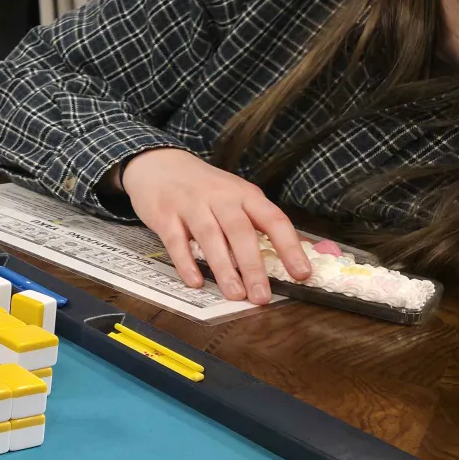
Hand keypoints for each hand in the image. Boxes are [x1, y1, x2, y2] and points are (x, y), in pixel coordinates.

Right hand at [120, 147, 310, 304]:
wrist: (157, 163)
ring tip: (236, 294)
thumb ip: (258, 221)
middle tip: (262, 296)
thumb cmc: (203, 187)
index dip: (289, 247)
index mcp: (244, 194)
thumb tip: (293, 254)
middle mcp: (219, 196)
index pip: (273, 219)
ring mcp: (190, 204)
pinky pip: (176, 240)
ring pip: (210, 237)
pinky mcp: (164, 214)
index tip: (301, 273)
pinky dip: (186, 263)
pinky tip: (196, 281)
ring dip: (224, 268)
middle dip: (253, 266)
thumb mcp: (234, 194)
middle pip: (240, 231)